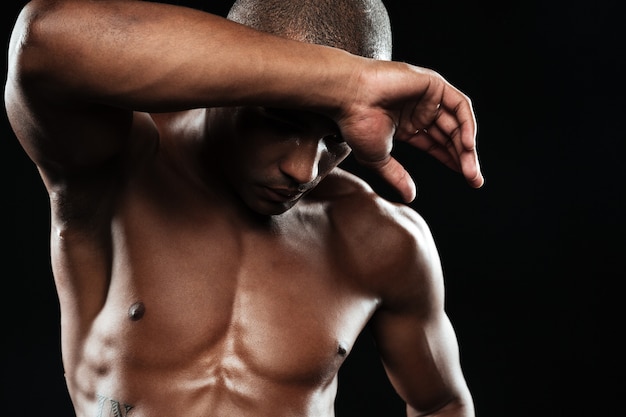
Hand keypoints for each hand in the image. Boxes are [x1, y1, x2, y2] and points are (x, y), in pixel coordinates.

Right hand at [336, 61, 483, 201]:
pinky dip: (466, 124)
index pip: (437, 144)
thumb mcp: (378, 158)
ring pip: (457, 122)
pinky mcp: (433, 84)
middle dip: (464, 157)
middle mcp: (420, 110)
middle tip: (474, 179)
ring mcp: (427, 96)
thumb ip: (396, 176)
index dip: (451, 160)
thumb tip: (410, 197)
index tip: (466, 179)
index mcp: (407, 125)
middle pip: (450, 135)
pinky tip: (466, 145)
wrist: (349, 97)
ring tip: (470, 168)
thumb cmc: (355, 123)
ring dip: (466, 145)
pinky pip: (459, 104)